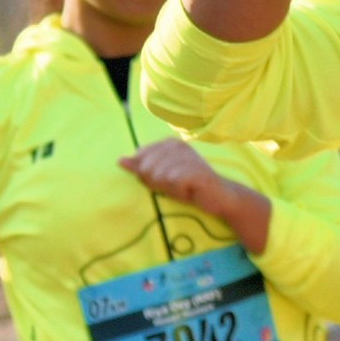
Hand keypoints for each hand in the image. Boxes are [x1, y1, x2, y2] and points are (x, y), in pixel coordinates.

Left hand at [123, 139, 274, 253]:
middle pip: (147, 168)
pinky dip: (179, 192)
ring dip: (170, 188)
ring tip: (184, 188)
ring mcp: (187, 155)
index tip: (167, 180)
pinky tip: (190, 190)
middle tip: (176, 186)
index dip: (149, 175)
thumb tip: (119, 160)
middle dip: (158, 183)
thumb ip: (140, 168)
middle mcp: (177, 145)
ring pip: (159, 176)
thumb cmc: (188, 187)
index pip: (141, 159)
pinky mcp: (195, 169)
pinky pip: (172, 184)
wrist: (219, 197)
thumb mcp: (160, 177)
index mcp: (168, 143)